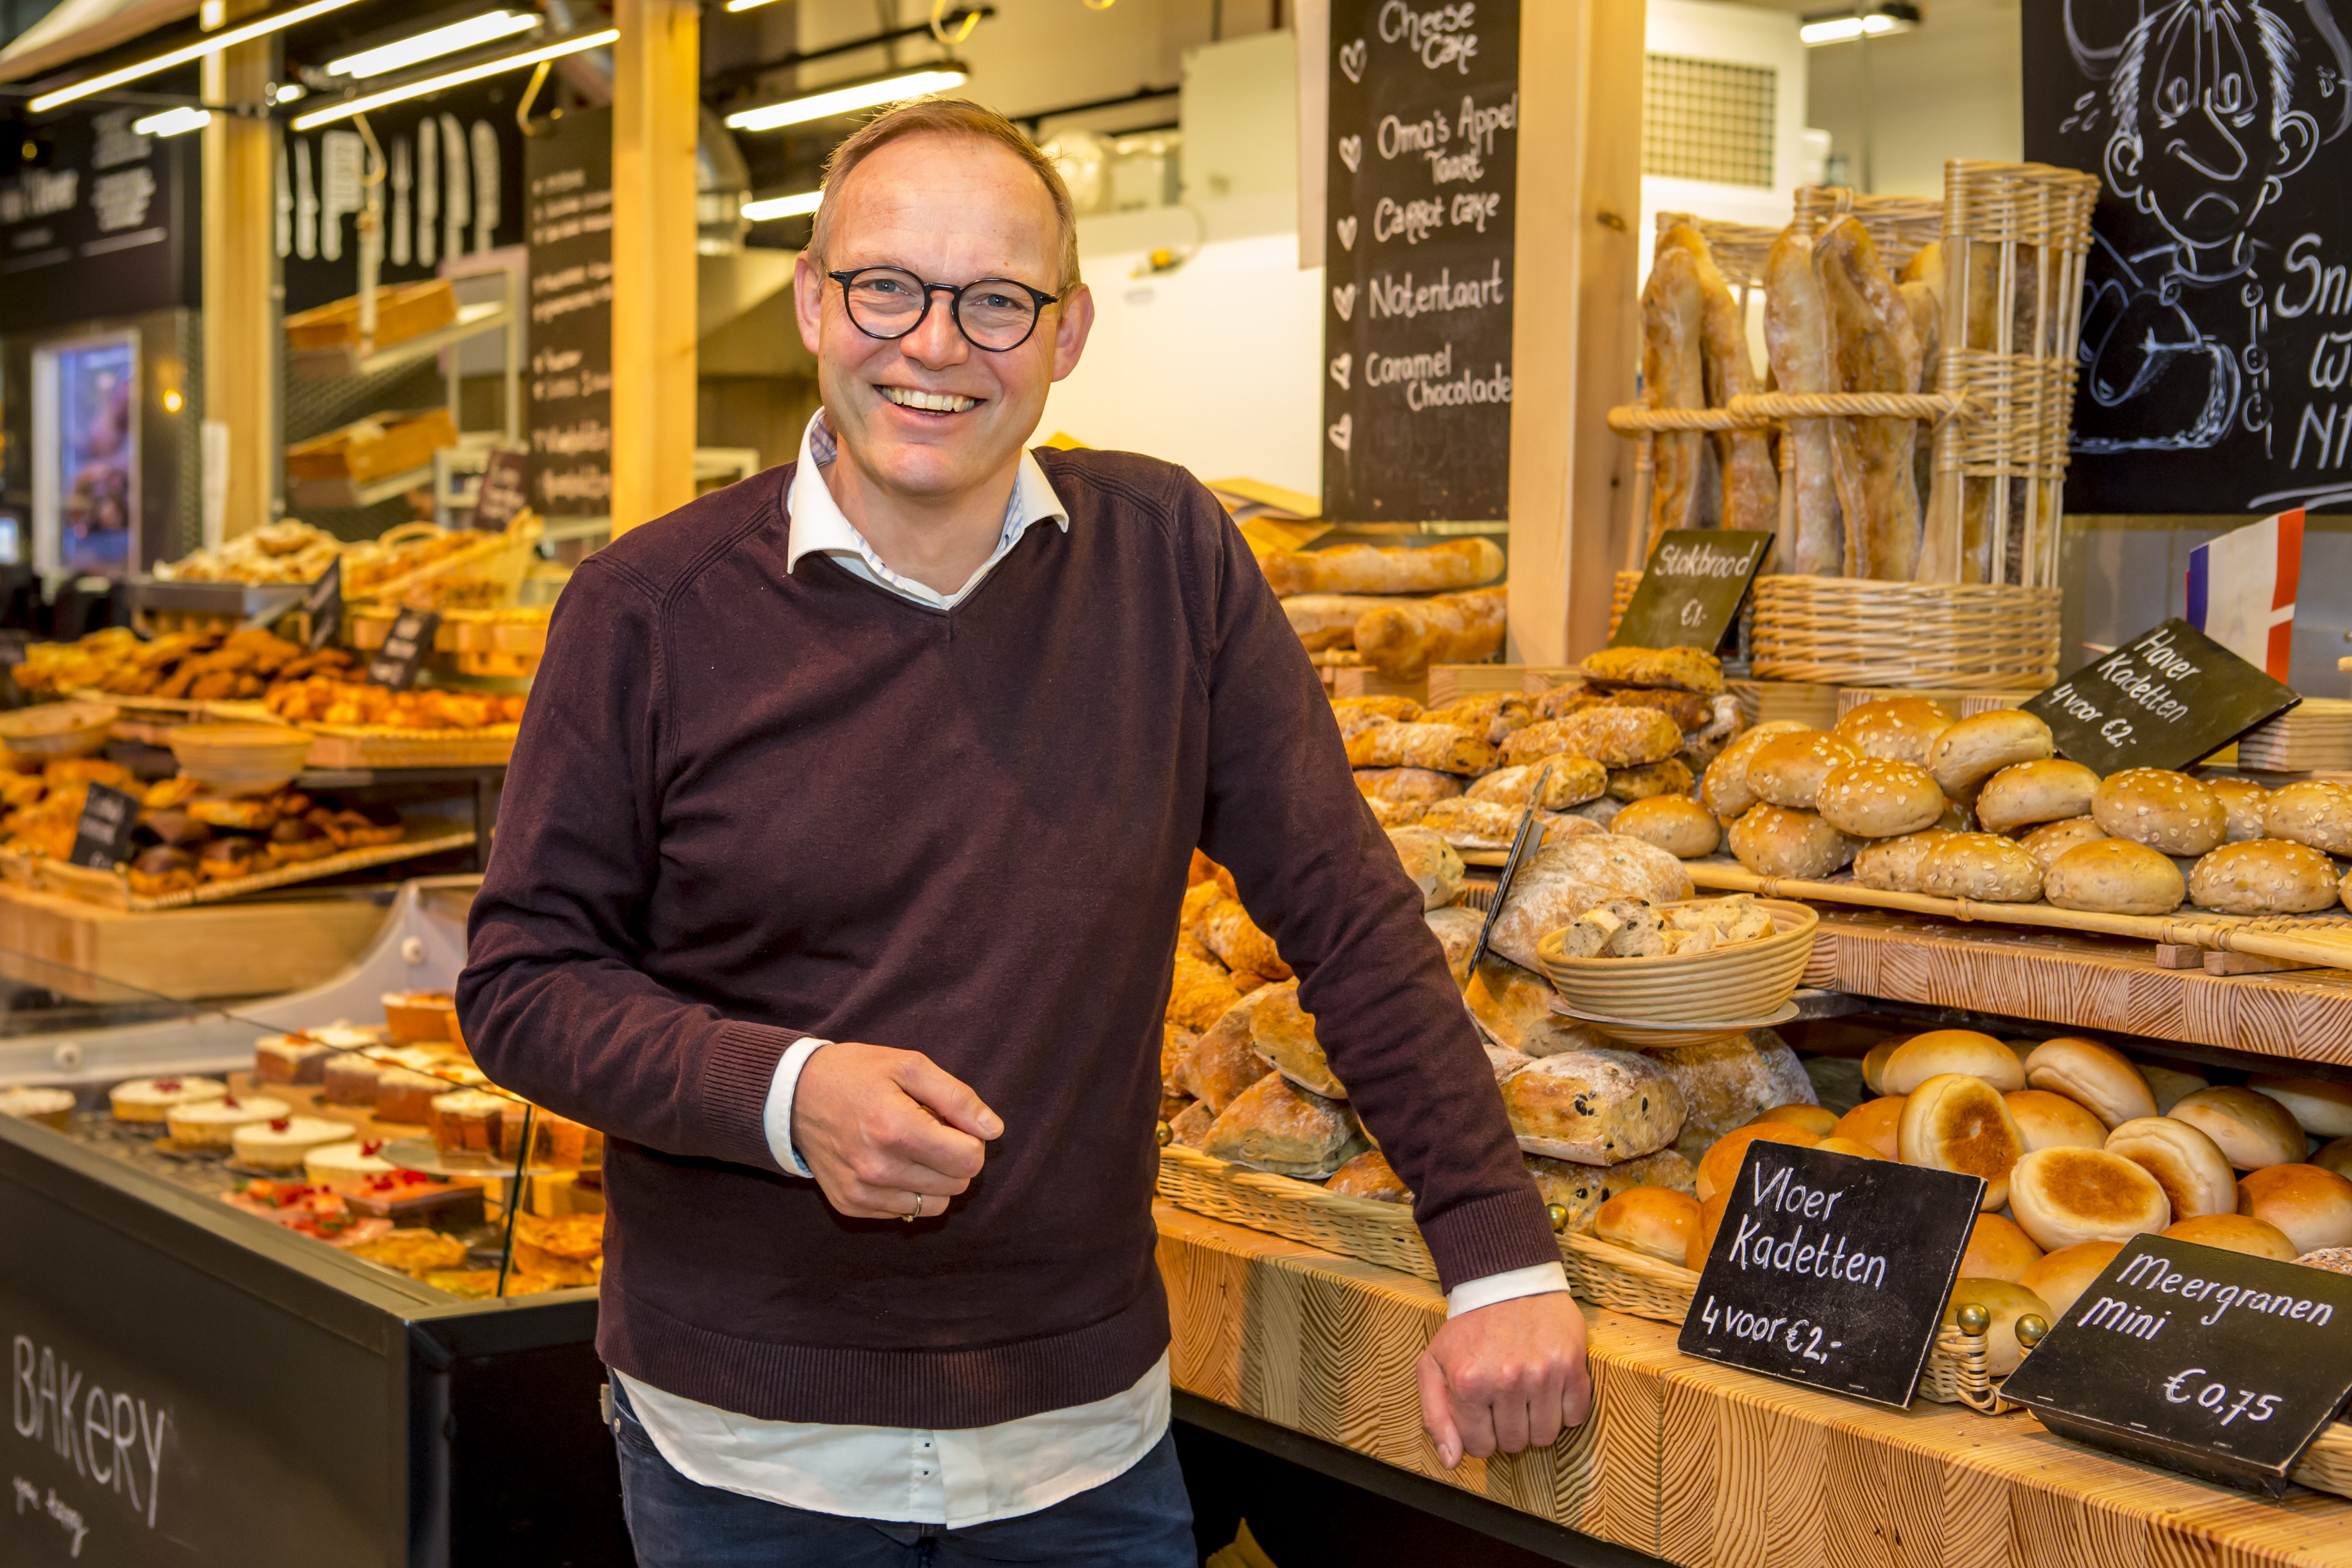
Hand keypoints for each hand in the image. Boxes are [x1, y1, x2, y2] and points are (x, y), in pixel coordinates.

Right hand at [791, 1041, 1001, 1220]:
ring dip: (935, 1178)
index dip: (971, 1139)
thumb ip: (957, 1097)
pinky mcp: (851, 1205)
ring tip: (911, 1148)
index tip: (951, 1122)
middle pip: (957, 1183)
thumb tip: (993, 1130)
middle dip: (954, 1157)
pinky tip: (891, 1162)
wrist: (795, 1095)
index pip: (968, 1159)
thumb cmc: (857, 1075)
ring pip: (936, 1204)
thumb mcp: (909, 1066)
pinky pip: (906, 1211)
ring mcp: (862, 1191)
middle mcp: (878, 1168)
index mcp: (896, 1129)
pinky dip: (909, 1190)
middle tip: (930, 1131)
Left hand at [1416, 1292, 1590, 1467]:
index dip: (1481, 1435)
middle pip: (1515, 1444)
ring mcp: (1542, 1374)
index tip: (1483, 1413)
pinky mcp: (1572, 1366)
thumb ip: (1435, 1416)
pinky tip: (1549, 1386)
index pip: (1479, 1447)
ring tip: (1526, 1392)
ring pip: (1546, 1436)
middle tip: (1505, 1400)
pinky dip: (1565, 1409)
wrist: (1506, 1281)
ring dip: (1537, 1422)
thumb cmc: (1468, 1328)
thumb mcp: (1432, 1365)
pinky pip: (1575, 1416)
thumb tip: (1452, 1461)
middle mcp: (1506, 1381)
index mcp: (1469, 1384)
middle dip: (1508, 1429)